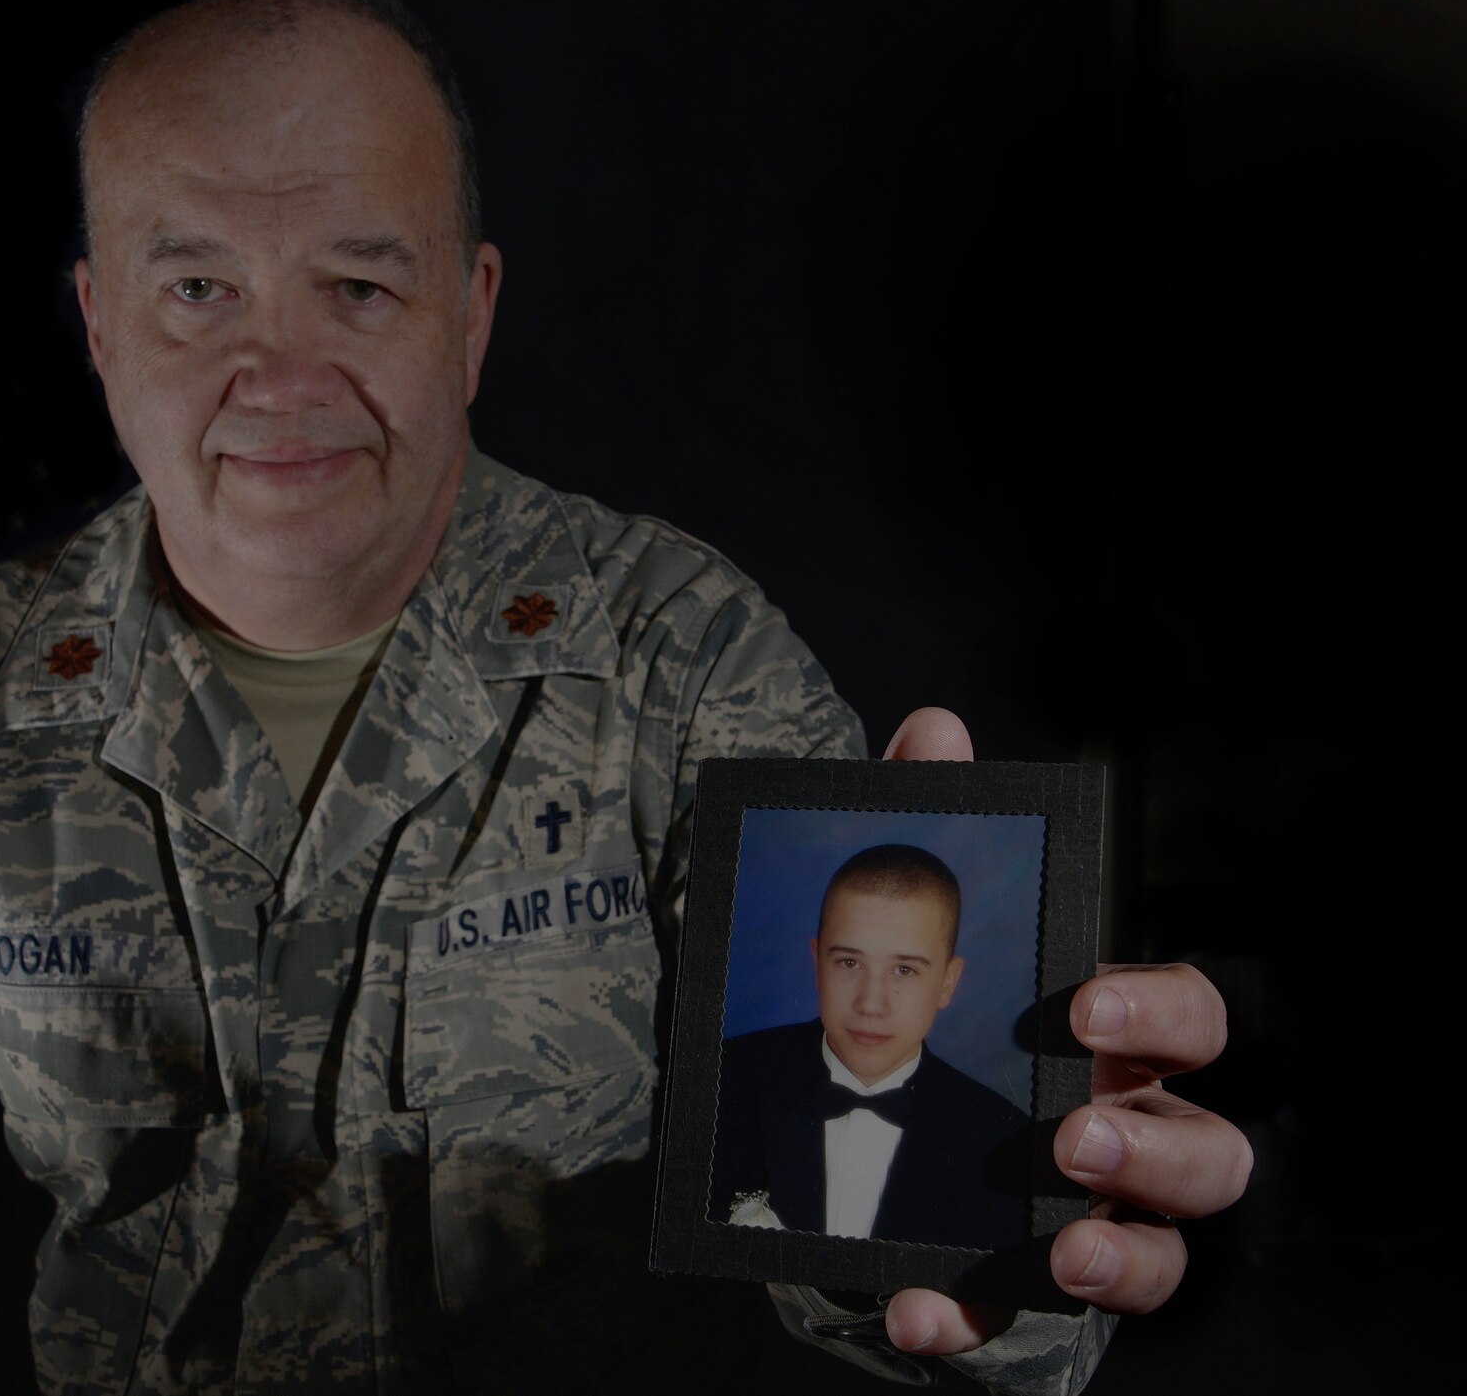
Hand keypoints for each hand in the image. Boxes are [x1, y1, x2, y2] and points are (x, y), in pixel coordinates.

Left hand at [872, 709, 1252, 1355]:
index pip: (1189, 1018)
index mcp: (1114, 1037)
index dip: (1158, 1010)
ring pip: (1156, 1258)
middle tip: (1073, 1139)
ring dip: (1116, 1258)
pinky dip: (972, 1320)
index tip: (1087, 1002)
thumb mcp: (912, 897)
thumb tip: (935, 732)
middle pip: (1210, 1154)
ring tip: (1057, 1251)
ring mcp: (1081, 1217)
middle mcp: (1123, 1129)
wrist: (844, 1104)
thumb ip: (927, 818)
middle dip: (1154, 1152)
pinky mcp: (1008, 1281)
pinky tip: (916, 1310)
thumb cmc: (929, 997)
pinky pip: (1016, 1321)